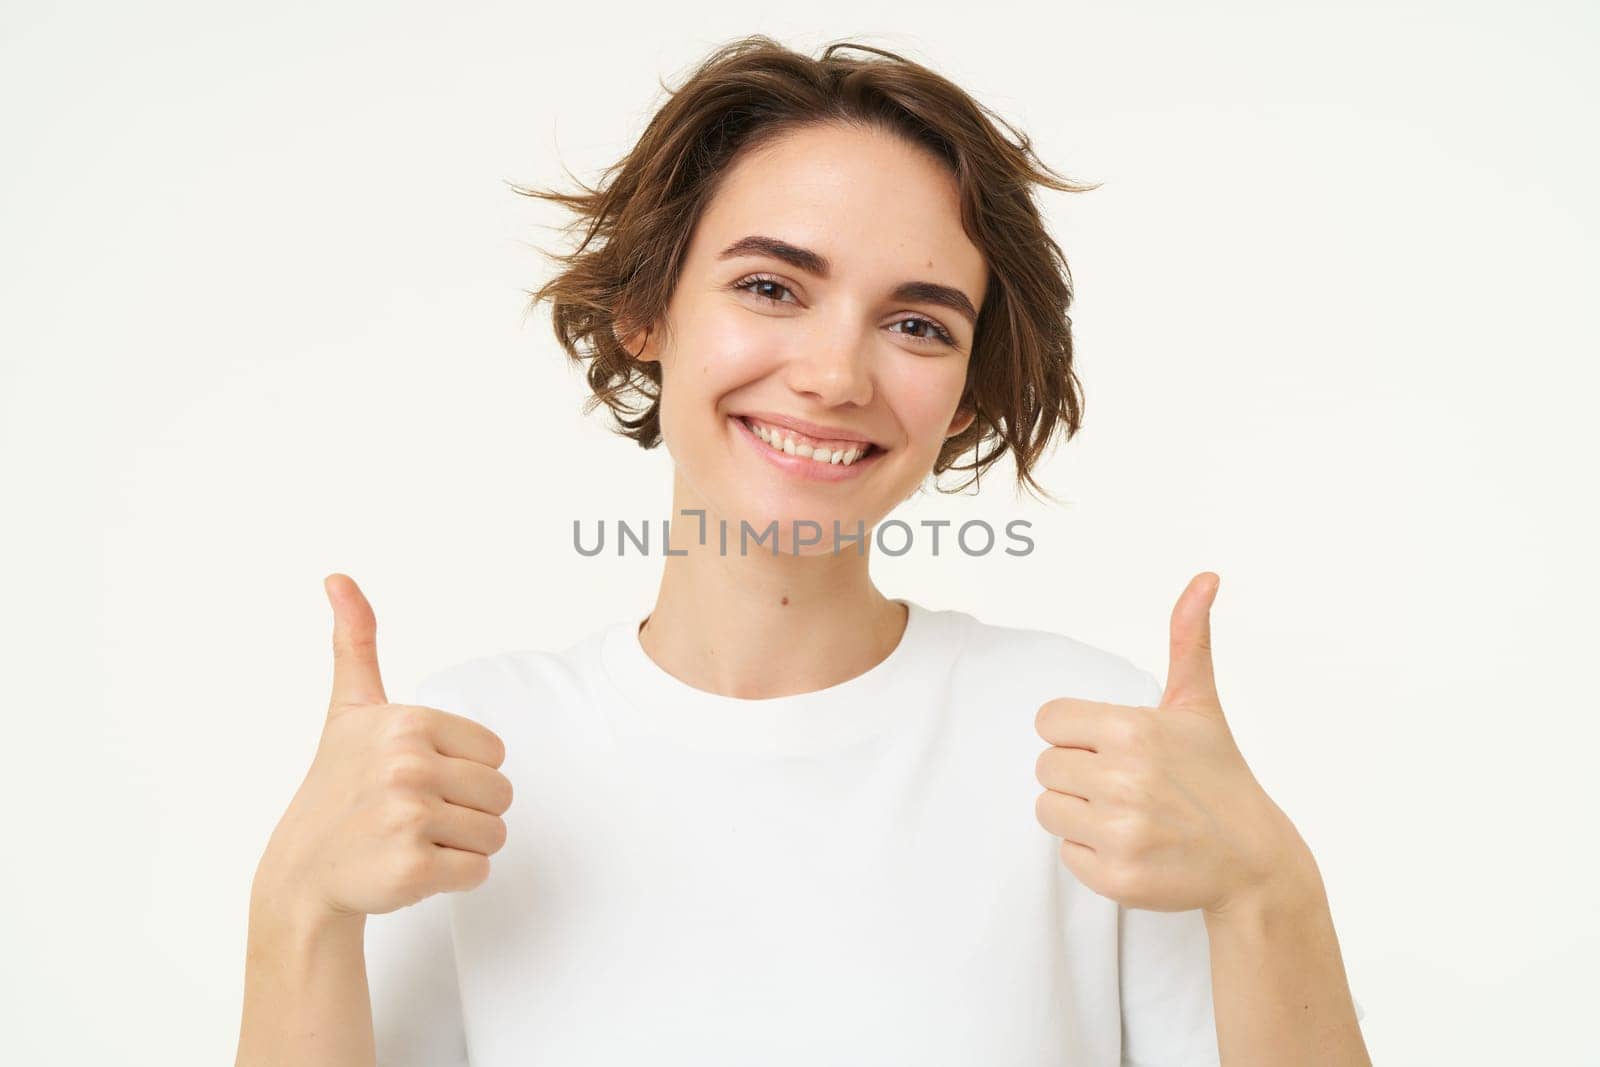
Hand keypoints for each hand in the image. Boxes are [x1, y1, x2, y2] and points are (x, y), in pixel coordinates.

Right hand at [254, 574, 514, 923]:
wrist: (304, 870)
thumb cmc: (338, 786)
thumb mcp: (348, 709)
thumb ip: (355, 642)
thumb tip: (337, 578)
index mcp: (407, 723)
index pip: (494, 753)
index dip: (463, 771)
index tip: (416, 778)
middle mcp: (408, 765)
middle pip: (501, 794)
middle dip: (468, 811)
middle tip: (414, 814)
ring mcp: (409, 818)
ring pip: (495, 834)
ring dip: (462, 845)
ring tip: (413, 839)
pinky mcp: (413, 868)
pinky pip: (478, 872)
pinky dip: (454, 878)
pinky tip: (411, 868)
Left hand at [1033, 572, 1306, 914]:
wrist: (1254, 861)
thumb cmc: (1218, 777)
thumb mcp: (1199, 706)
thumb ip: (1188, 639)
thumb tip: (1205, 577)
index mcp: (1133, 730)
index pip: (1048, 722)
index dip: (1077, 733)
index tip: (1113, 746)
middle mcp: (1124, 781)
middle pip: (1045, 767)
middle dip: (1078, 774)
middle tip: (1125, 784)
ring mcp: (1120, 833)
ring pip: (1048, 810)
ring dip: (1079, 813)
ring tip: (1128, 814)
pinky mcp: (1115, 877)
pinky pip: (1065, 854)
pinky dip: (1092, 854)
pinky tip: (1133, 846)